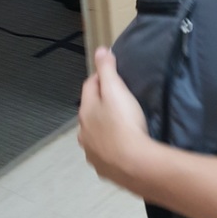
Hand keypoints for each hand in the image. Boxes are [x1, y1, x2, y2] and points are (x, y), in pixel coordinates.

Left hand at [78, 47, 148, 183]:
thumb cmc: (124, 122)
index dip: (101, 77)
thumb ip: (107, 69)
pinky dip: (110, 145)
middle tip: (121, 99)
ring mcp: (92, 151)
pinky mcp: (102, 167)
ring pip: (95, 132)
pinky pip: (104, 151)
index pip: (89, 85)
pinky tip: (123, 145)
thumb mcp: (116, 89)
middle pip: (91, 110)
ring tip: (122, 123)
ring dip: (104, 126)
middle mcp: (83, 131)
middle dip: (102, 102)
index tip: (116, 76)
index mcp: (86, 110)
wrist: (133, 162)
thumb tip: (100, 50)